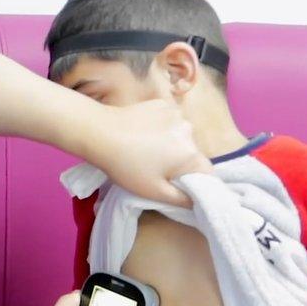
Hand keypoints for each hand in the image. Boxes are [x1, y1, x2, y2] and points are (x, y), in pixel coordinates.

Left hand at [90, 100, 210, 207]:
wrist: (99, 133)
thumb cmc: (126, 166)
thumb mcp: (153, 191)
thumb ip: (182, 199)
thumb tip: (198, 201)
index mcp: (190, 153)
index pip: (207, 173)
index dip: (196, 183)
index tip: (178, 186)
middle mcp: (189, 130)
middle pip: (192, 153)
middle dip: (180, 163)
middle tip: (154, 169)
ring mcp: (176, 113)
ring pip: (181, 136)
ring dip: (171, 144)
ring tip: (145, 150)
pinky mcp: (162, 103)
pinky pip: (169, 121)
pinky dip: (161, 128)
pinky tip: (142, 133)